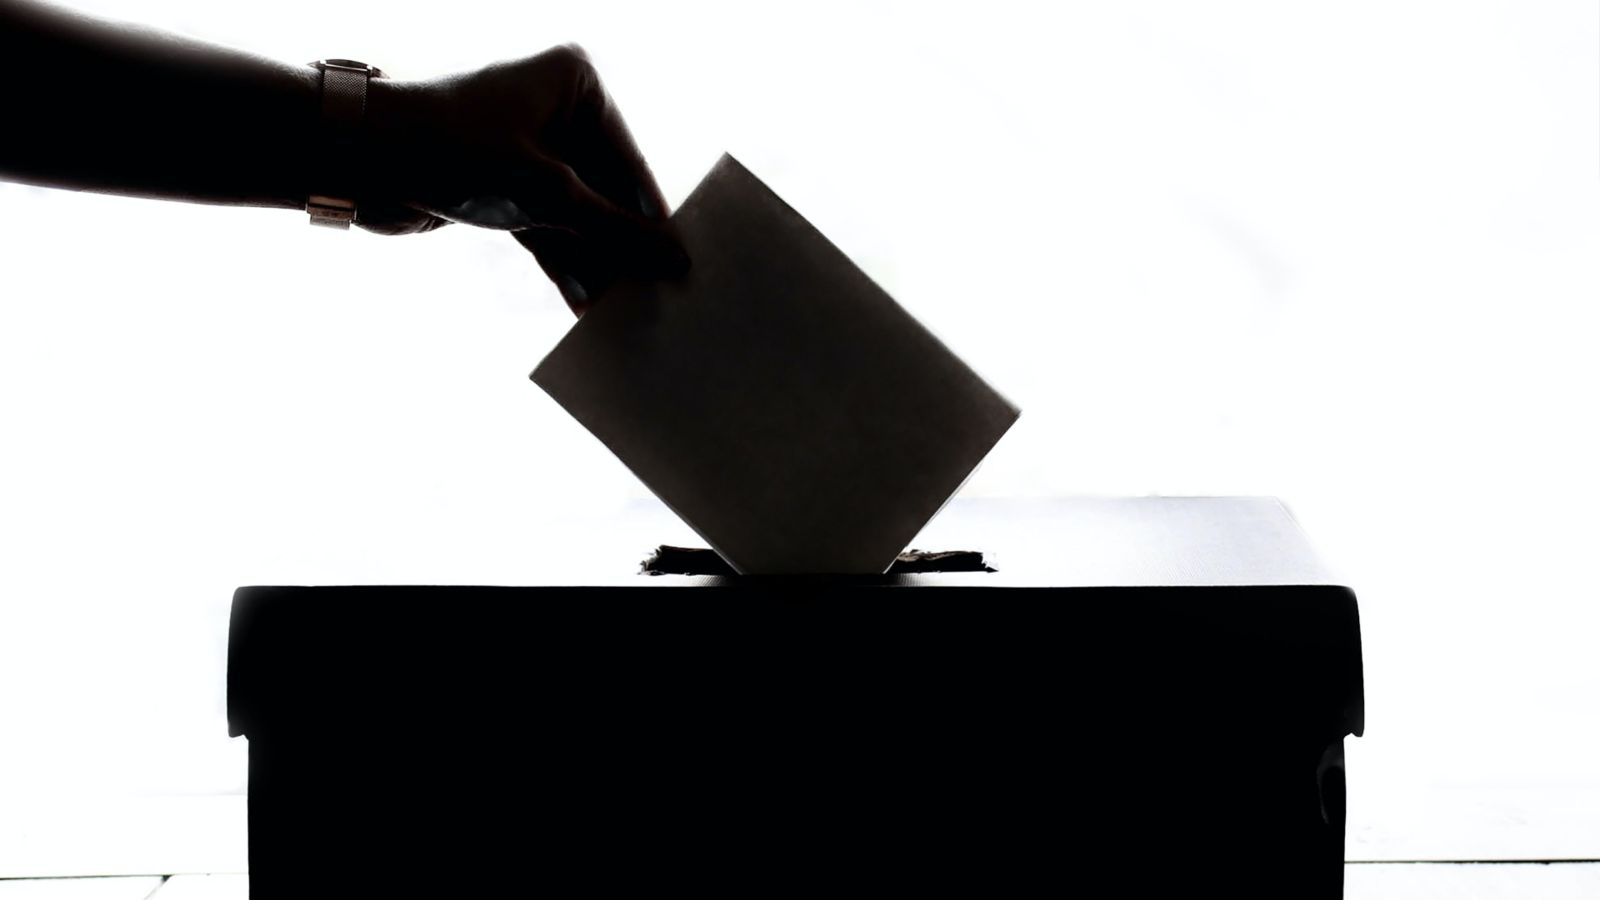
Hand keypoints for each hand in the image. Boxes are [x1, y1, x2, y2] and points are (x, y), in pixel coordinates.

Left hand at [361, 45, 686, 314]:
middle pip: (608, 191)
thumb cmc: (452, 150)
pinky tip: (585, 304)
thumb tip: (675, 261)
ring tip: (623, 312)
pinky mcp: (504, 185)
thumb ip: (615, 231)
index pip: (631, 162)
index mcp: (576, 83)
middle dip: (623, 248)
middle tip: (655, 298)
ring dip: (595, 263)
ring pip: (579, 215)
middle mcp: (556, 108)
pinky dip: (563, 262)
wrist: (356, 158)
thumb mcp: (547, 196)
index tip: (682, 268)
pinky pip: (549, 228)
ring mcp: (529, 149)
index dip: (653, 220)